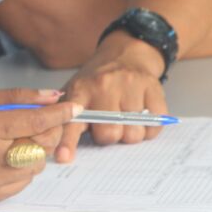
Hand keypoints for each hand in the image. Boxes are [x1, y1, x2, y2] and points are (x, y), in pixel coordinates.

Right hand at [0, 88, 80, 204]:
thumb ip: (14, 98)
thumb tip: (50, 96)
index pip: (34, 121)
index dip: (59, 114)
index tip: (74, 107)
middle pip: (41, 145)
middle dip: (48, 132)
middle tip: (40, 124)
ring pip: (36, 166)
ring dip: (33, 152)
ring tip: (11, 142)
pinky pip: (22, 182)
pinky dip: (21, 169)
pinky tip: (2, 159)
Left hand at [53, 32, 166, 163]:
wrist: (125, 54)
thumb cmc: (97, 81)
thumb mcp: (76, 93)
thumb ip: (66, 118)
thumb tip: (58, 149)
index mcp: (80, 90)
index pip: (72, 121)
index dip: (68, 141)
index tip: (63, 157)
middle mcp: (103, 86)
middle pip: (109, 134)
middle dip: (109, 136)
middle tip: (109, 124)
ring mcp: (130, 85)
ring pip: (133, 134)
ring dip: (130, 133)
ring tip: (124, 119)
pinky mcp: (152, 88)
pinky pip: (153, 127)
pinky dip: (149, 130)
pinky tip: (141, 117)